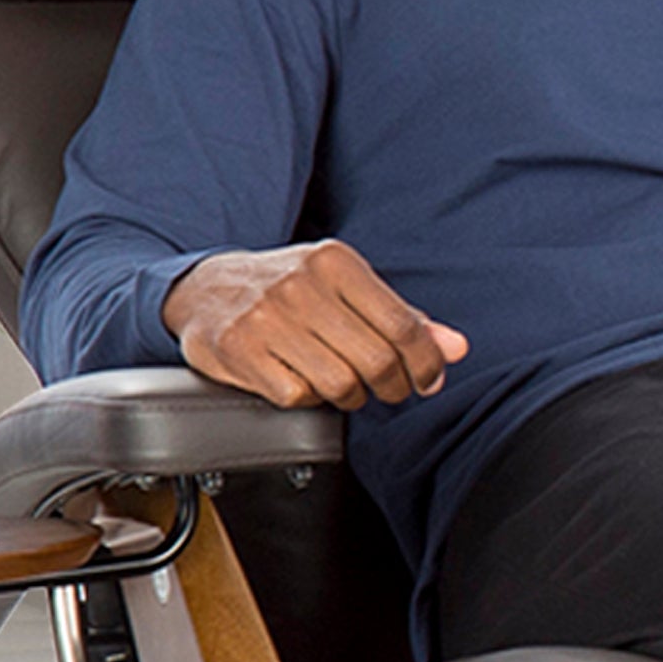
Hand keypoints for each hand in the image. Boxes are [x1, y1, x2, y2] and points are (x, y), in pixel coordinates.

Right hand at [162, 240, 468, 410]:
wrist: (206, 288)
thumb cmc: (288, 289)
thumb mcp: (346, 287)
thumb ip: (402, 317)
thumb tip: (455, 347)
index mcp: (336, 262)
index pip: (402, 325)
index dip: (426, 362)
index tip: (428, 379)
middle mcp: (301, 285)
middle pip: (376, 361)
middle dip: (392, 386)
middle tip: (389, 389)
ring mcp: (267, 317)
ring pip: (339, 384)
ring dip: (349, 394)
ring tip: (342, 381)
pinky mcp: (238, 349)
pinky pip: (297, 396)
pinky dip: (307, 398)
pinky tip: (301, 380)